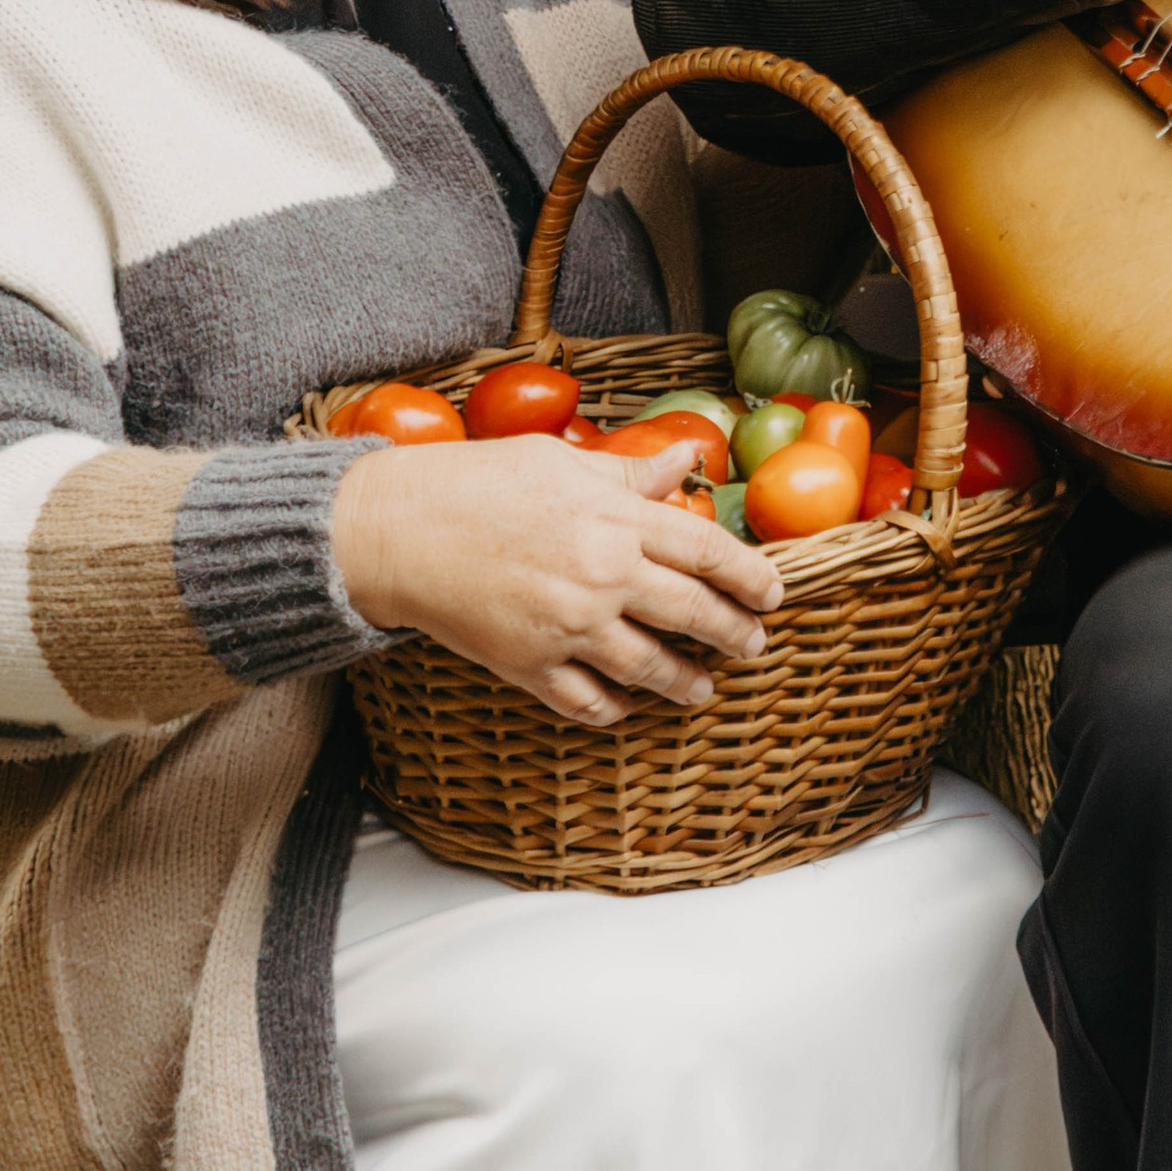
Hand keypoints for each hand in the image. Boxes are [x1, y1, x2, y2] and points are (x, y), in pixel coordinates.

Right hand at [332, 434, 783, 727]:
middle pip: (693, 613)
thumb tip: (687, 460)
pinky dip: (616, 710)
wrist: (398, 530)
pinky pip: (589, 702)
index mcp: (615, 518)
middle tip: (754, 645)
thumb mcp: (561, 461)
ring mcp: (568, 627)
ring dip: (685, 683)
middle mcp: (602, 575)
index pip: (707, 550)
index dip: (749, 575)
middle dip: (734, 633)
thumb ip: (629, 472)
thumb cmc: (477, 483)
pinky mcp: (530, 665)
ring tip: (703, 689)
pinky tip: (630, 707)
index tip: (773, 593)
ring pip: (649, 668)